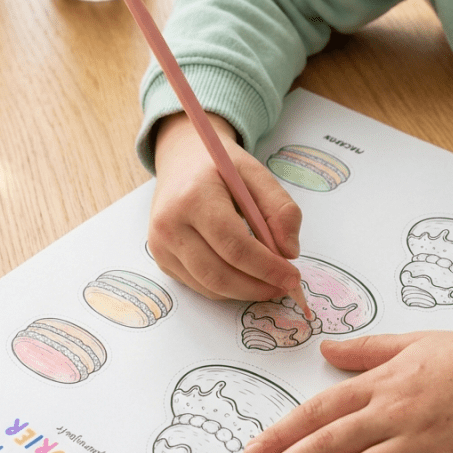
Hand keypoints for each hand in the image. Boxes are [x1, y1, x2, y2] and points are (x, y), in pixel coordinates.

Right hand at [149, 112, 302, 300]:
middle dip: (257, 287)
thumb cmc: (220, 167)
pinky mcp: (161, 258)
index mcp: (195, 197)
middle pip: (219, 274)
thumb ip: (281, 208)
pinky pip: (199, 285)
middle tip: (285, 286)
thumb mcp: (256, 173)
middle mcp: (170, 224)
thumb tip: (289, 252)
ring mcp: (160, 244)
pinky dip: (227, 288)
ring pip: (209, 286)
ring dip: (245, 292)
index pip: (234, 245)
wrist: (180, 160)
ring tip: (270, 283)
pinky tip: (245, 276)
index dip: (267, 267)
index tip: (292, 277)